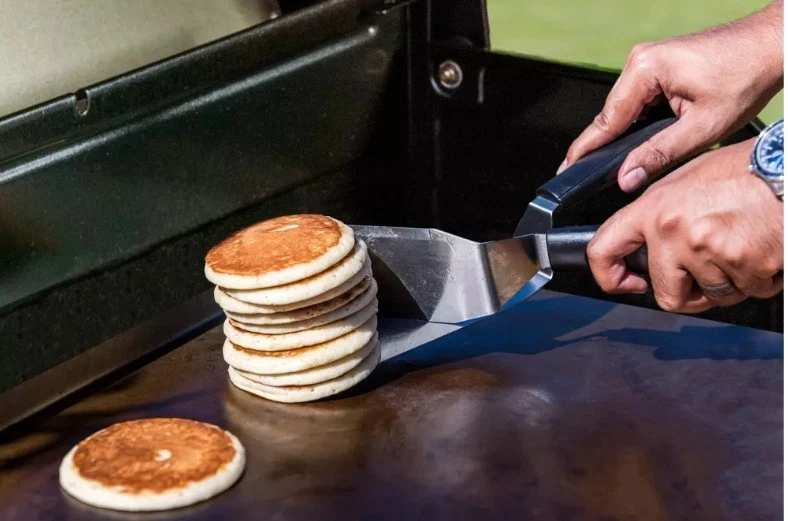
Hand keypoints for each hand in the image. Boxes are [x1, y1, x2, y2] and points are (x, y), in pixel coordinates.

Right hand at [559, 1, 782, 191]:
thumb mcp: (702, 127)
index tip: (566, 168)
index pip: (605, 120)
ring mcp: (647, 62)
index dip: (585, 150)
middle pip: (611, 115)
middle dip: (605, 146)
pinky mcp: (657, 66)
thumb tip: (626, 177)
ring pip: (624, 110)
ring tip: (624, 160)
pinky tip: (645, 138)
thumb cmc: (745, 76)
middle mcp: (640, 62)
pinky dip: (638, 121)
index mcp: (644, 70)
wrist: (771, 47)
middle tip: (594, 175)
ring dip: (625, 134)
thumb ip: (659, 154)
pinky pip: (637, 101)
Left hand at [587, 139, 782, 312]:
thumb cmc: (747, 169)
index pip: (603, 250)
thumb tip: (639, 241)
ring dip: (730, 282)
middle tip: (708, 269)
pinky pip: (750, 290)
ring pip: (714, 296)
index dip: (610, 277)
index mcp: (654, 210)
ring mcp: (709, 252)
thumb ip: (657, 212)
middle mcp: (675, 232)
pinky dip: (758, 278)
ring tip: (741, 245)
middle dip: (690, 291)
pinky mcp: (746, 266)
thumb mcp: (686, 178)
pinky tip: (761, 248)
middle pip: (668, 296)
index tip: (628, 282)